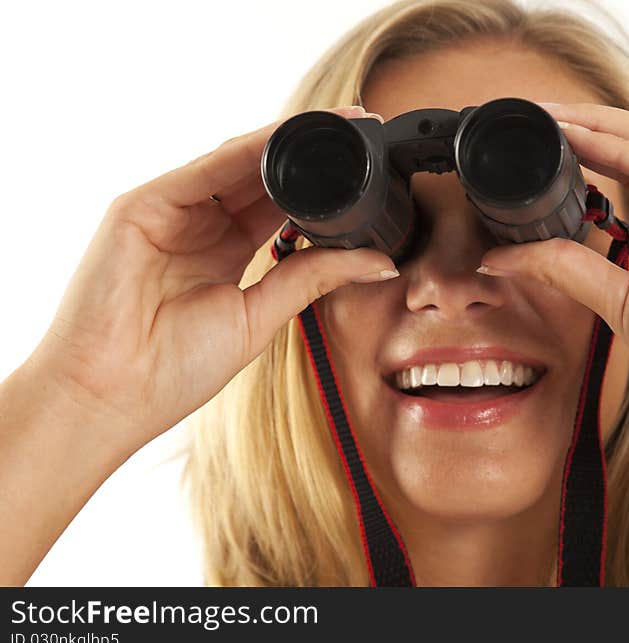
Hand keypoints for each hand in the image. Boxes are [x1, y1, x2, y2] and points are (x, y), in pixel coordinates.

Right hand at [28, 106, 397, 455]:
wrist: (111, 395)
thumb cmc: (175, 368)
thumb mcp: (260, 317)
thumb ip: (312, 279)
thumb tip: (380, 260)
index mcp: (227, 250)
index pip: (282, 203)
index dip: (325, 183)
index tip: (371, 165)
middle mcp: (200, 223)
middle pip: (262, 176)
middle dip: (312, 152)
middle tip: (362, 128)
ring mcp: (170, 211)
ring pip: (236, 163)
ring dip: (285, 142)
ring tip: (337, 123)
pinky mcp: (142, 206)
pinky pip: (203, 170)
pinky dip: (245, 153)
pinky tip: (283, 140)